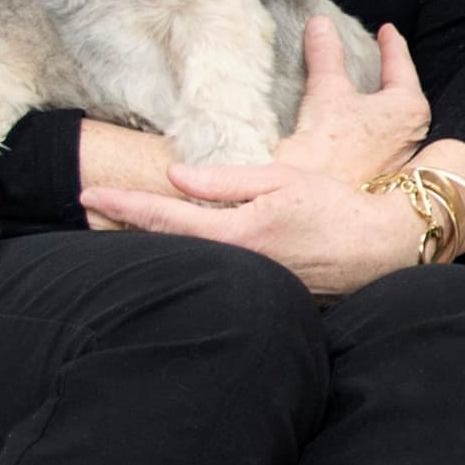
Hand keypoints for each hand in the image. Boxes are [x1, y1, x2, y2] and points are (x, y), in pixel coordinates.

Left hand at [77, 19, 433, 293]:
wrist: (376, 248)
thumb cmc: (334, 207)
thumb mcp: (281, 179)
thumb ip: (226, 181)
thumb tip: (176, 177)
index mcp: (236, 233)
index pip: (166, 218)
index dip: (124, 206)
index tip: (90, 195)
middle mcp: (233, 263)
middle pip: (165, 245)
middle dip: (125, 226)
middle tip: (88, 209)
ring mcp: (244, 279)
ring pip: (184, 258)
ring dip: (150, 240)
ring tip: (117, 223)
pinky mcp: (257, 287)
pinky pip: (208, 267)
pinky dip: (182, 254)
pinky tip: (171, 244)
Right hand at [276, 19, 429, 183]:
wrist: (313, 203)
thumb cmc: (328, 146)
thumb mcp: (326, 90)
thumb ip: (326, 54)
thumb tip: (321, 23)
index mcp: (409, 107)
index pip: (401, 64)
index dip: (391, 44)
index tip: (386, 29)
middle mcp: (412, 132)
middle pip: (401, 91)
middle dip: (389, 72)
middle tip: (379, 53)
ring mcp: (398, 155)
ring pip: (391, 116)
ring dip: (377, 100)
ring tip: (364, 83)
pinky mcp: (380, 172)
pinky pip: (378, 136)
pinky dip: (367, 121)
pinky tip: (351, 119)